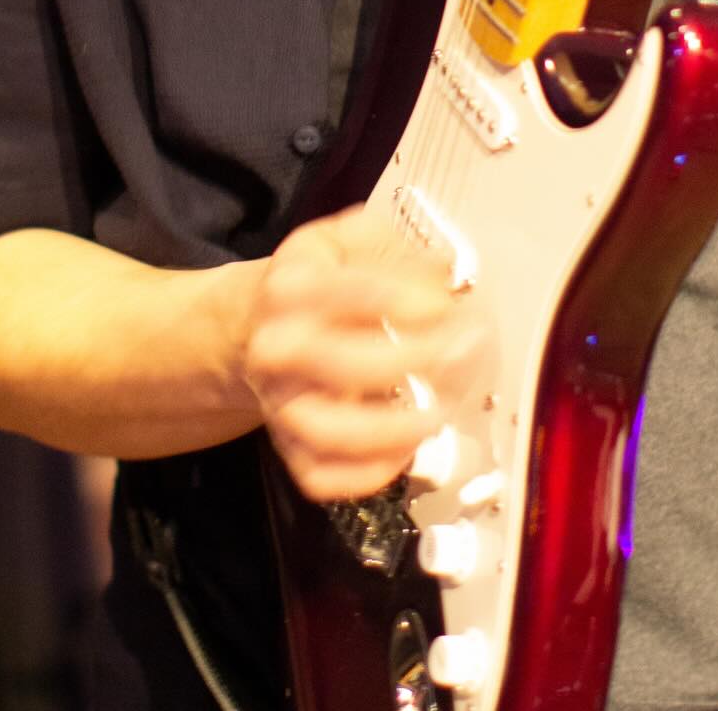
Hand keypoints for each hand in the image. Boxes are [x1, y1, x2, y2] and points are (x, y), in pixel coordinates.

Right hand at [241, 206, 489, 501]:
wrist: (256, 324)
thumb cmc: (320, 278)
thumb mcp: (351, 240)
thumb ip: (397, 252)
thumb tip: (446, 280)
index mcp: (292, 285)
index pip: (346, 291)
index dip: (402, 299)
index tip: (446, 304)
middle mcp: (276, 345)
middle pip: (339, 363)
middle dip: (412, 360)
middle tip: (461, 351)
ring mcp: (279, 401)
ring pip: (324, 432)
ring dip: (390, 430)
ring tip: (436, 413)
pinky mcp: (288, 446)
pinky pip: (322, 476)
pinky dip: (368, 474)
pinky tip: (407, 448)